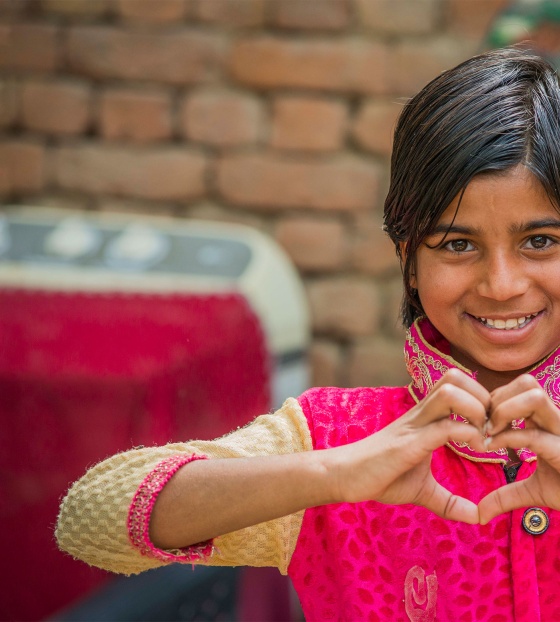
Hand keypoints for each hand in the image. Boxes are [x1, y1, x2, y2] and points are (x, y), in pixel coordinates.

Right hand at [329, 368, 488, 523]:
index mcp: (425, 417)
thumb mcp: (421, 490)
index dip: (482, 397)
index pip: (457, 383)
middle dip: (483, 397)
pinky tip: (474, 450)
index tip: (491, 427)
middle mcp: (421, 413)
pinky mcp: (408, 443)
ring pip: (451, 391)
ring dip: (476, 409)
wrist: (344, 476)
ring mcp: (414, 425)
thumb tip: (477, 518)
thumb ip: (448, 501)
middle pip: (455, 376)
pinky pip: (444, 426)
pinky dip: (467, 434)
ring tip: (482, 435)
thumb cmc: (379, 477)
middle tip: (491, 427)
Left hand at [479, 375, 559, 523]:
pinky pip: (534, 434)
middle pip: (526, 382)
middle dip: (497, 398)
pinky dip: (508, 438)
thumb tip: (480, 513)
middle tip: (482, 425)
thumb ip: (505, 496)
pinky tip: (493, 448)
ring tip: (490, 433)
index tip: (479, 424)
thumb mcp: (533, 492)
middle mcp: (557, 420)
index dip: (494, 399)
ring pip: (533, 395)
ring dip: (503, 410)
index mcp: (548, 422)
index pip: (520, 388)